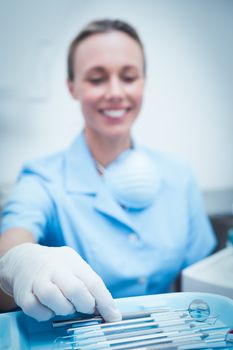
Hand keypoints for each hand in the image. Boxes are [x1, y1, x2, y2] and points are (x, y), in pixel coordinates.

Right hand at [0, 243, 121, 321]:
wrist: (24, 259)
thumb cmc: (56, 267)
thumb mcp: (75, 266)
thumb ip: (90, 285)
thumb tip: (110, 310)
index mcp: (72, 261)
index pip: (93, 281)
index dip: (105, 302)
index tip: (113, 316)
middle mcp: (55, 268)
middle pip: (74, 289)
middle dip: (85, 305)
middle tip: (86, 308)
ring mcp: (38, 279)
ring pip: (52, 297)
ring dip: (64, 309)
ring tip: (66, 307)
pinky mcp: (23, 292)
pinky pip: (35, 308)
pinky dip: (45, 314)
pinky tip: (50, 309)